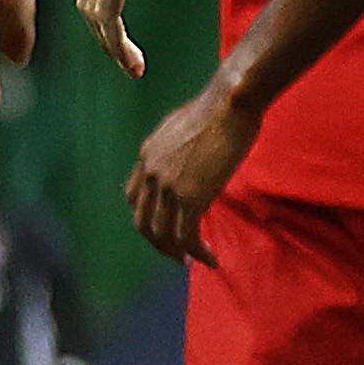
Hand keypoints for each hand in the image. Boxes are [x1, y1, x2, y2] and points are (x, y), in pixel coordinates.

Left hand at [126, 80, 258, 263]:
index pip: (133, 196)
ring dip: (176, 252)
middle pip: (142, 221)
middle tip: (176, 254)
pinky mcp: (190, 196)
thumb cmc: (220, 107)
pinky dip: (196, 252)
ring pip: (161, 233)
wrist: (229, 103)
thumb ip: (182, 148)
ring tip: (192, 261)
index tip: (166, 226)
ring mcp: (168, 186)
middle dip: (157, 243)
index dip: (148, 216)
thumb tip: (196, 157)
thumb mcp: (187, 127)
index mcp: (147, 155)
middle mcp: (150, 172)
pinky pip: (186, 234)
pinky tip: (210, 259)